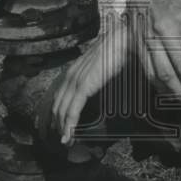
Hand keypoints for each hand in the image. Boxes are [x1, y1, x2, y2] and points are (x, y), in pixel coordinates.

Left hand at [50, 23, 129, 144]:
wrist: (122, 39)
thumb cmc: (117, 50)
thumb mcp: (102, 65)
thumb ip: (98, 75)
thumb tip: (101, 83)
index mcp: (74, 71)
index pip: (59, 95)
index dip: (57, 112)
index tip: (59, 125)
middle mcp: (70, 75)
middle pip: (58, 105)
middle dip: (57, 124)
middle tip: (62, 139)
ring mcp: (75, 81)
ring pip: (63, 110)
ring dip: (63, 128)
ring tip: (66, 142)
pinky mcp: (83, 86)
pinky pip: (73, 110)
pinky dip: (70, 125)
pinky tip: (69, 135)